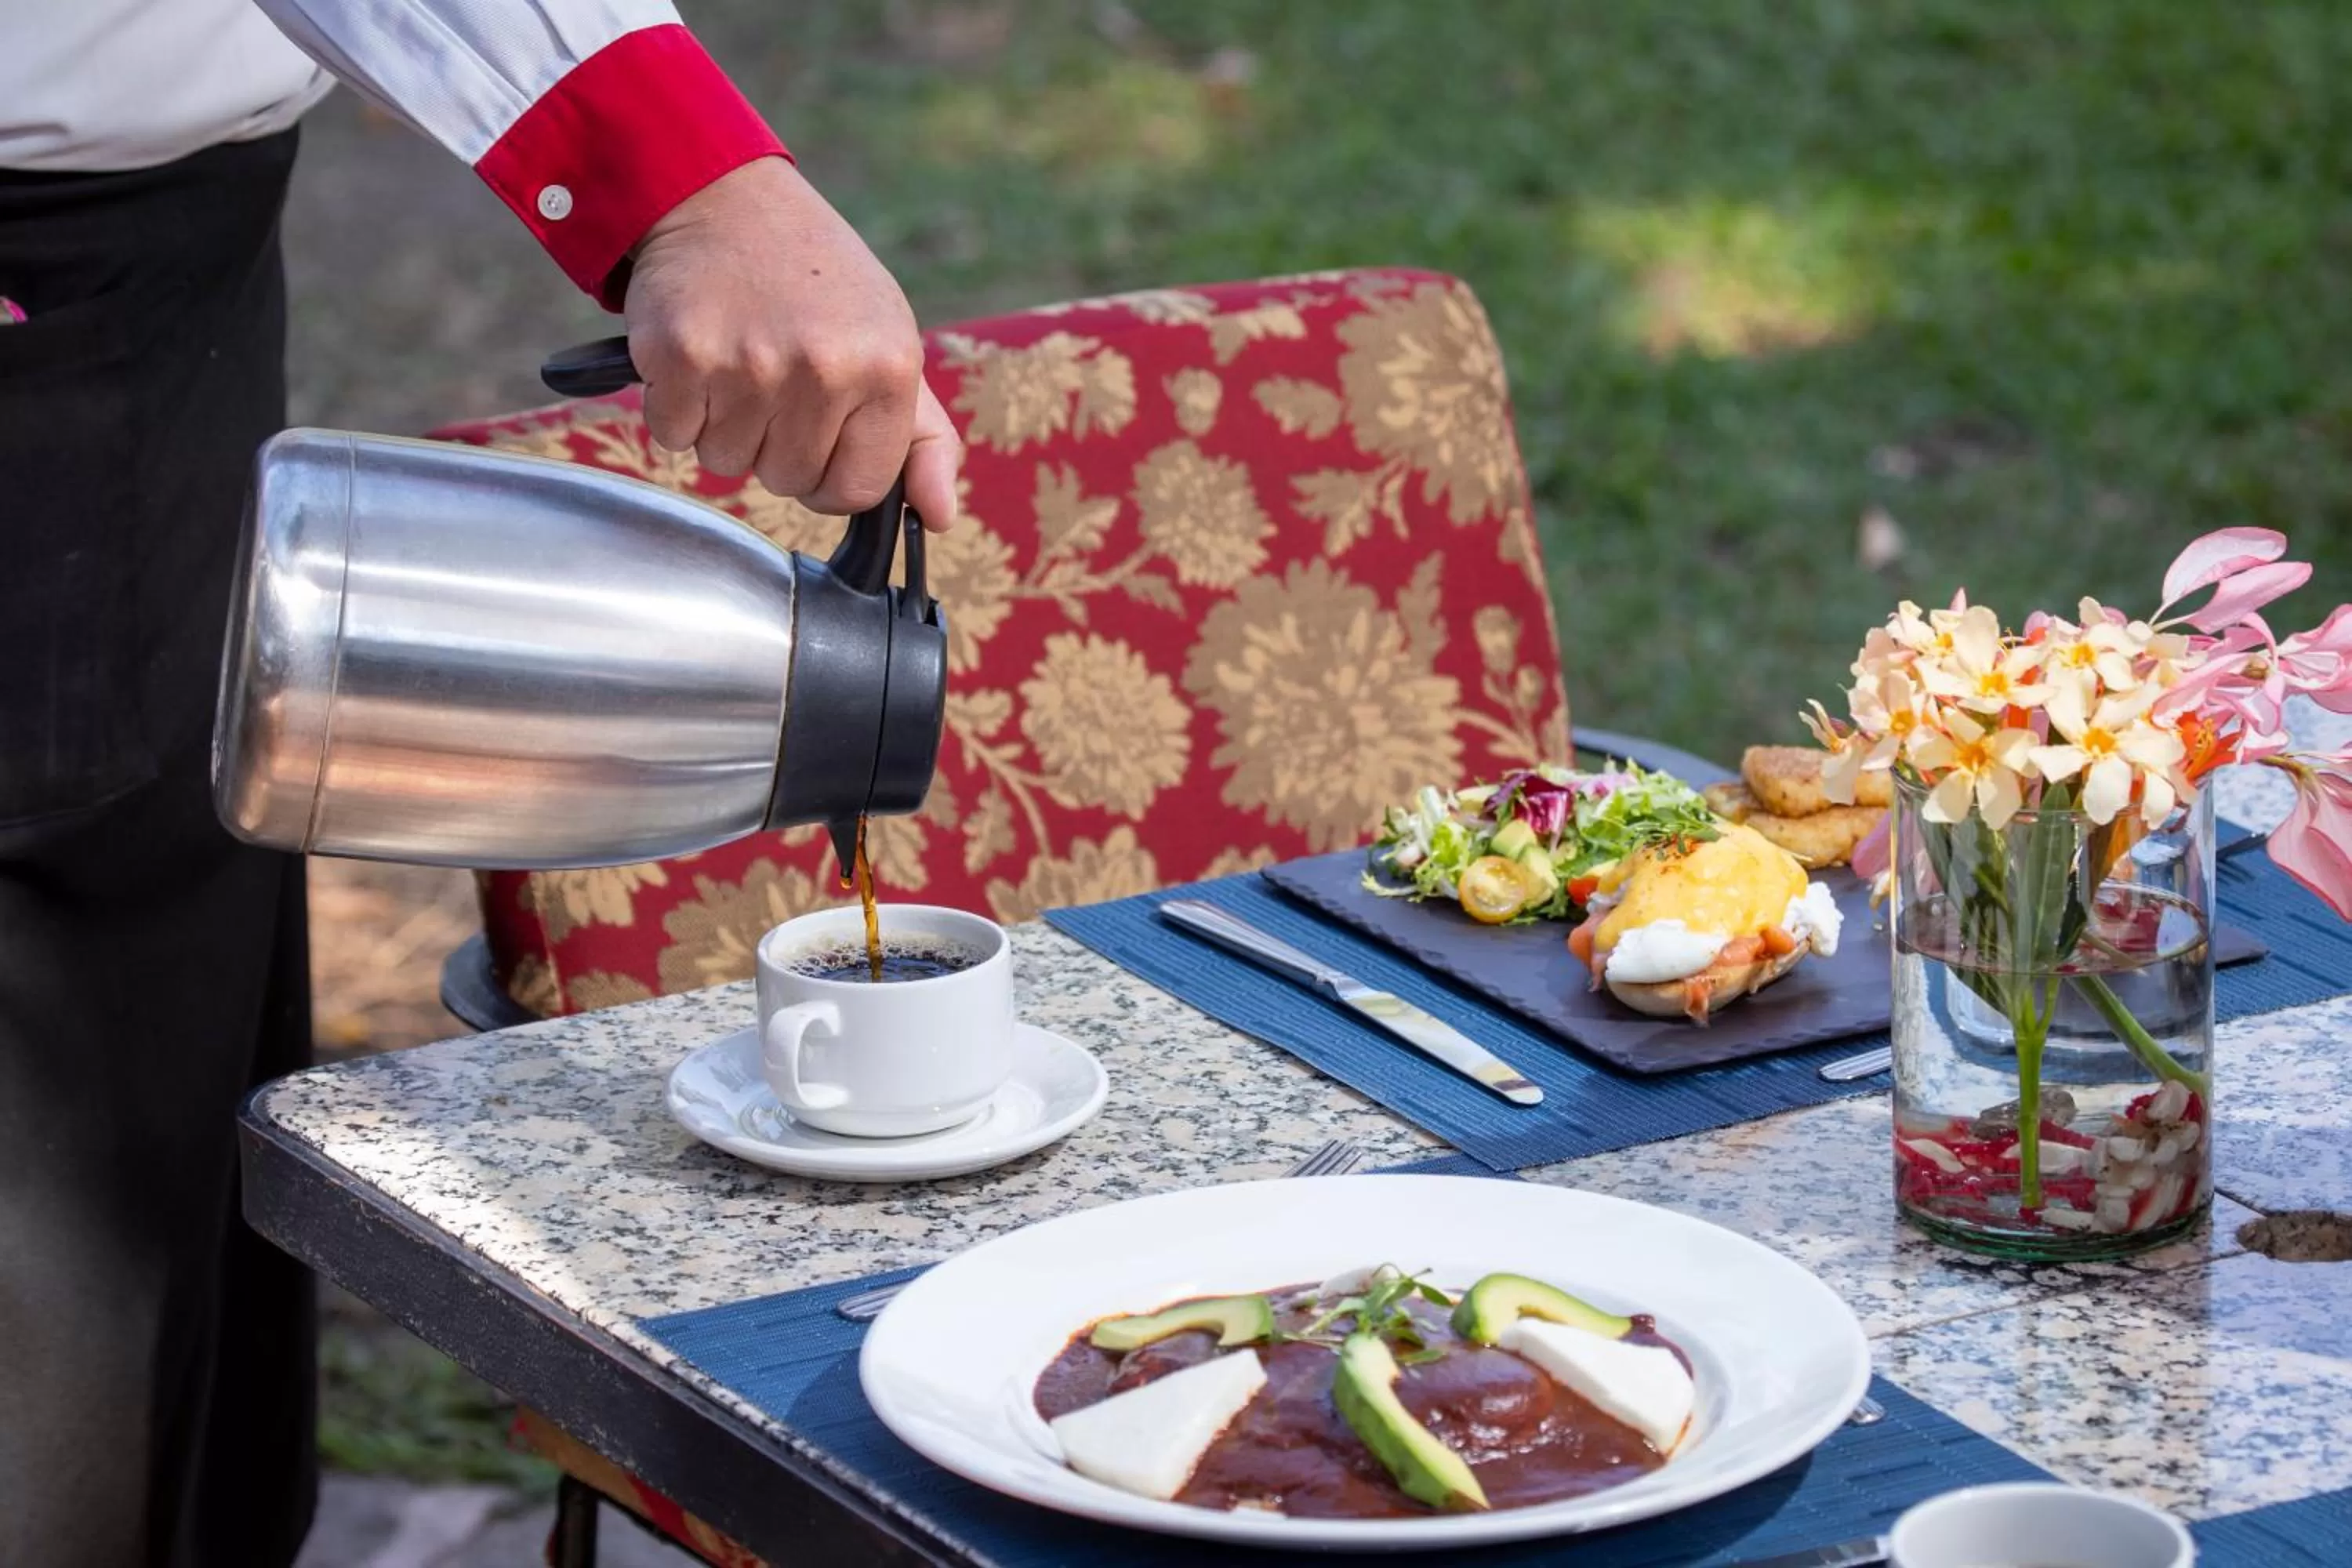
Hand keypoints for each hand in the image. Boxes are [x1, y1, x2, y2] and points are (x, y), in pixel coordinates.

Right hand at [623, 156, 960, 528]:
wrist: (724, 194)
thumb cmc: (815, 280)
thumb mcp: (889, 342)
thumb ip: (924, 438)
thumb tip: (939, 516)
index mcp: (887, 368)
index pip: (856, 492)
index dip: (830, 473)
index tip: (820, 430)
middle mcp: (824, 369)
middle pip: (788, 481)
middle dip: (775, 443)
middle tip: (773, 372)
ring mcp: (750, 365)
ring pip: (727, 464)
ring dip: (725, 424)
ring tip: (738, 356)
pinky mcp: (683, 357)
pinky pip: (675, 436)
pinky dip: (677, 406)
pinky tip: (700, 351)